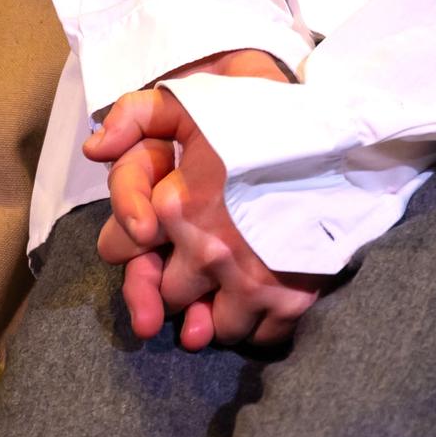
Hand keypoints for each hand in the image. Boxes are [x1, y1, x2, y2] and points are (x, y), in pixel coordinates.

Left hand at [89, 54, 319, 351]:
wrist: (343, 132)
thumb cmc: (260, 112)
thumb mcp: (191, 98)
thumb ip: (133, 115)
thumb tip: (93, 147)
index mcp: (175, 206)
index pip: (117, 250)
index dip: (126, 243)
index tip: (146, 235)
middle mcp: (208, 251)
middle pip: (166, 295)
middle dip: (171, 282)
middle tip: (191, 264)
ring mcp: (251, 279)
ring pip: (209, 328)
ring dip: (211, 313)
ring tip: (223, 289)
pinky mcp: (292, 296)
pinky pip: (260, 337)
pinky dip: (255, 327)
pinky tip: (257, 303)